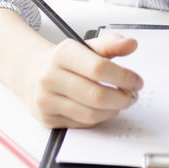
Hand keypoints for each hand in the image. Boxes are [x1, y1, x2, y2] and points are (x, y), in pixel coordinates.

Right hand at [18, 32, 142, 128]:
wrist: (32, 73)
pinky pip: (82, 124)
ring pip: (90, 114)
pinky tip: (103, 109)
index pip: (99, 68)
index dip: (123, 77)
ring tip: (120, 102)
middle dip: (121, 98)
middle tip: (132, 96)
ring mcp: (46, 99)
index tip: (136, 81)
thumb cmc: (64, 61)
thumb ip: (111, 45)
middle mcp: (51, 76)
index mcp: (63, 54)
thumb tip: (131, 44)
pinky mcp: (47, 118)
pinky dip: (98, 119)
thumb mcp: (86, 47)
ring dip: (112, 111)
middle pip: (96, 95)